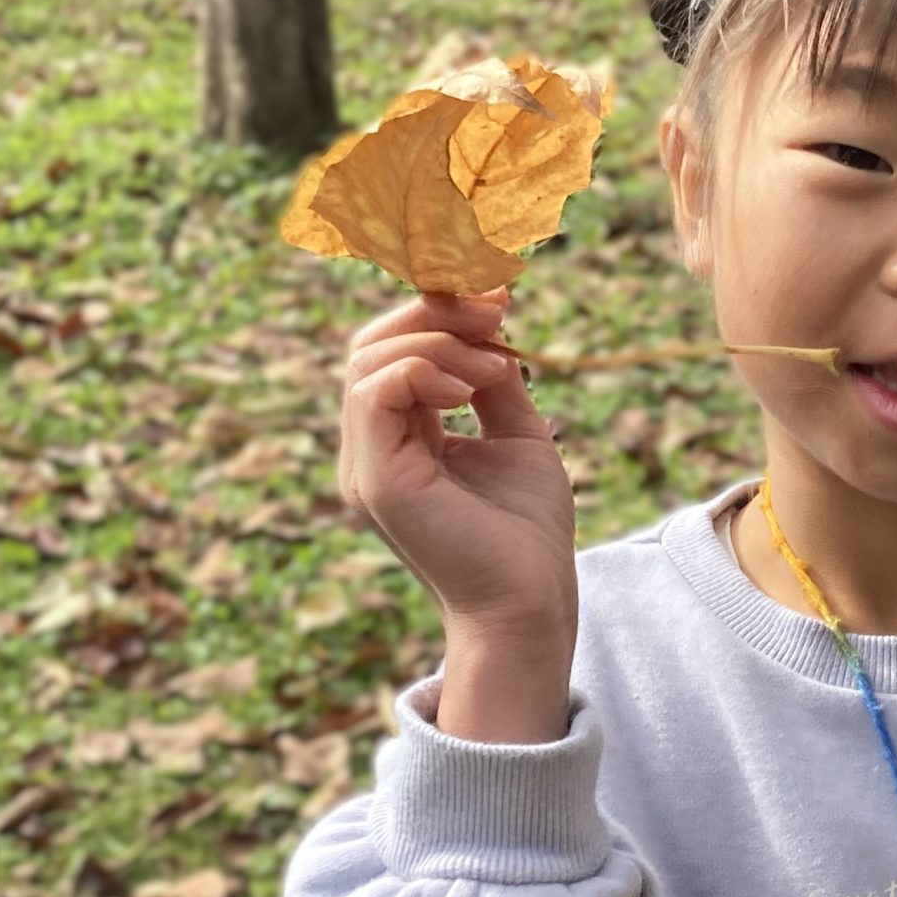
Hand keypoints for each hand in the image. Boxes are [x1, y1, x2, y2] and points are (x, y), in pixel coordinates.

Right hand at [337, 291, 577, 741]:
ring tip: (496, 368)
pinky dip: (425, 370)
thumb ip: (495, 384)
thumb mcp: (518, 438)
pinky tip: (473, 389)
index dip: (436, 311)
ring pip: (370, 361)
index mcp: (399, 442)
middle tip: (497, 310)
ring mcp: (365, 467)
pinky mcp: (374, 480)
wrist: (532, 603)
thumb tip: (490, 330)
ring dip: (440, 343)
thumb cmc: (529, 534)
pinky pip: (375, 393)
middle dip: (435, 313)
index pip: (393, 353)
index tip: (497, 293)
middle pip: (371, 346)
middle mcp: (371, 452)